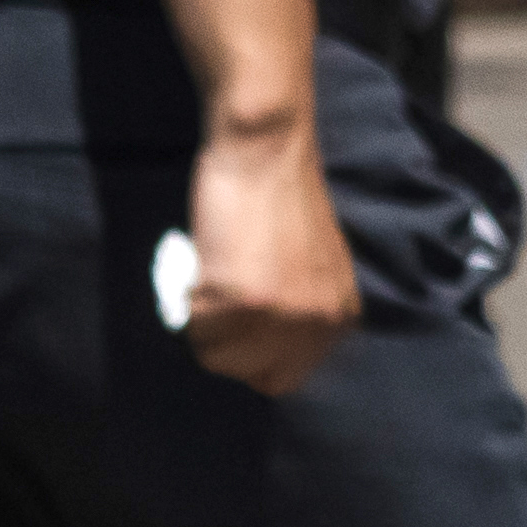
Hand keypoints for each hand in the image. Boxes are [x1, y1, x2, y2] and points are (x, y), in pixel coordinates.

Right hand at [178, 120, 355, 395]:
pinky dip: (187, 299)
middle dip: (225, 343)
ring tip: (210, 275)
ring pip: (218, 357)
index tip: (237, 321)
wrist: (266, 151)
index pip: (285, 376)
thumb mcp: (314, 267)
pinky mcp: (242, 299)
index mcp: (339, 318)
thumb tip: (264, 348)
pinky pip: (195, 328)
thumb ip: (301, 311)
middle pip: (252, 375)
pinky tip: (202, 262)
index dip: (252, 353)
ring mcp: (280, 315)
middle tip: (217, 295)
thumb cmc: (280, 199)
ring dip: (202, 322)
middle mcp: (317, 324)